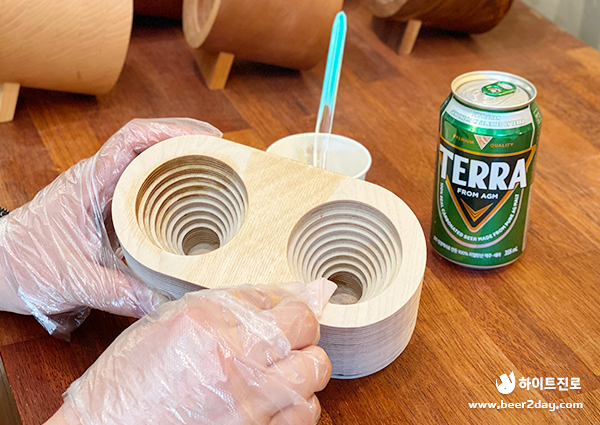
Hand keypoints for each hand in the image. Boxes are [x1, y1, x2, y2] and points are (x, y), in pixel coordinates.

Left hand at [0, 118, 220, 336]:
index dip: (170, 132)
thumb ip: (123, 294)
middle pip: (147, 143)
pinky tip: (191, 202)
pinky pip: (143, 188)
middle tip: (223, 155)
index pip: (131, 140)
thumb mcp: (77, 281)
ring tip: (215, 172)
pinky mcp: (107, 207)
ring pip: (147, 164)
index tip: (204, 139)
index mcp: (90, 183)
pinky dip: (170, 187)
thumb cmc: (25, 265)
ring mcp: (103, 192)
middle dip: (186, 141)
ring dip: (180, 162)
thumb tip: (167, 305)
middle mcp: (99, 180)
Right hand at [47, 281, 332, 424]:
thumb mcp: (166, 325)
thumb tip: (280, 296)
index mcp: (207, 321)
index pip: (275, 296)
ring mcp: (249, 401)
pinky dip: (298, 402)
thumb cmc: (128, 384)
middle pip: (305, 326)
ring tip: (278, 370)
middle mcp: (233, 357)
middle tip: (283, 337)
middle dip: (300, 327)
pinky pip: (305, 412)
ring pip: (315, 369)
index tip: (283, 308)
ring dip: (303, 365)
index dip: (284, 301)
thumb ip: (225, 306)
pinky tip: (275, 400)